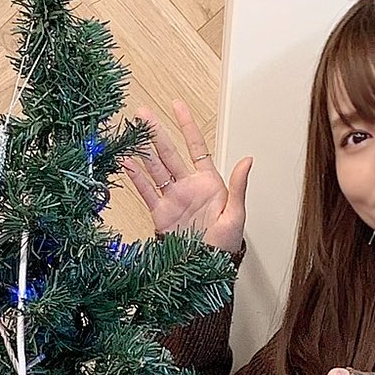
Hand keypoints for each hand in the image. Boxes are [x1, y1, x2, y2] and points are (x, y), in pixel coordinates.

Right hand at [122, 101, 250, 251]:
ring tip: (131, 135)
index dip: (186, 125)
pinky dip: (136, 178)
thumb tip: (248, 160)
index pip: (195, 146)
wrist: (205, 269)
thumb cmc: (224, 247)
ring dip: (143, 151)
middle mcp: (188, 187)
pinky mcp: (160, 214)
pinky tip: (127, 164)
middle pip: (169, 153)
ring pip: (155, 168)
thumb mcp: (235, 215)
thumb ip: (238, 186)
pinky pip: (147, 191)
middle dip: (156, 132)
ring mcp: (172, 199)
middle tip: (143, 114)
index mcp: (208, 183)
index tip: (176, 105)